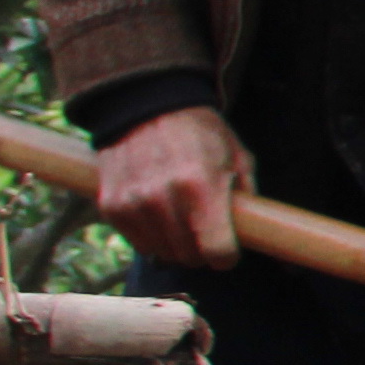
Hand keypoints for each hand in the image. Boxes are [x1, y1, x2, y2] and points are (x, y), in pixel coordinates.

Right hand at [95, 105, 245, 268]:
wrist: (146, 108)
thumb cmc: (200, 133)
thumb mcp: (238, 156)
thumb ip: (248, 196)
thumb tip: (253, 232)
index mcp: (201, 186)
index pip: (216, 250)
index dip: (226, 256)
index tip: (227, 251)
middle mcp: (163, 198)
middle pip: (190, 257)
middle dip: (202, 251)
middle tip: (206, 233)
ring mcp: (133, 204)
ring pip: (163, 254)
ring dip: (177, 246)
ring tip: (183, 221)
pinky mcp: (111, 206)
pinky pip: (138, 243)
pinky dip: (152, 237)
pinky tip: (160, 216)